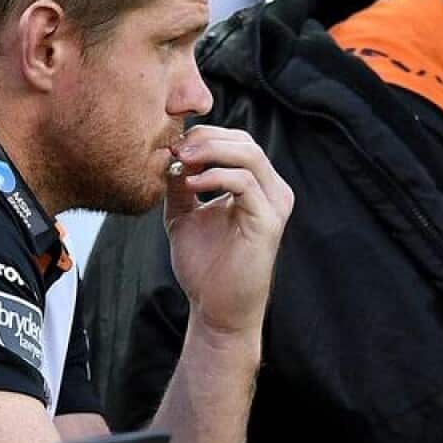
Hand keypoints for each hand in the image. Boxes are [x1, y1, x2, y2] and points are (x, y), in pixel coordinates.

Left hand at [164, 126, 293, 335]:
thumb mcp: (183, 215)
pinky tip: (191, 184)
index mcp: (255, 186)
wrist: (215, 307)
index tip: (171, 143)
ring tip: (181, 159)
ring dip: (210, 151)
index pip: (236, 141)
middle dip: (205, 138)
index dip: (203, 135)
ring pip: (249, 155)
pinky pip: (245, 183)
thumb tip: (168, 156)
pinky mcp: (268, 221)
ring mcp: (273, 204)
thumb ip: (179, 186)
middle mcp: (271, 190)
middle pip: (244, 141)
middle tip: (174, 146)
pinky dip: (215, 176)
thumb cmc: (205, 265)